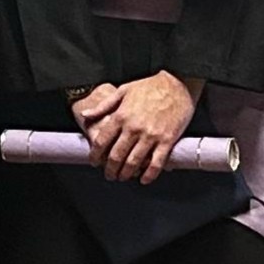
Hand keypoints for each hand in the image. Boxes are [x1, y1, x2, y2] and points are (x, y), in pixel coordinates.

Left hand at [73, 70, 199, 183]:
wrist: (177, 84)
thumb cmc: (150, 86)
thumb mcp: (122, 91)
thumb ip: (103, 106)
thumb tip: (85, 115)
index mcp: (121, 116)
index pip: (102, 142)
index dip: (96, 155)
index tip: (95, 162)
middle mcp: (133, 128)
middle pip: (116, 156)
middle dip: (110, 169)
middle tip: (109, 175)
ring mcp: (150, 136)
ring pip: (134, 162)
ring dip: (126, 174)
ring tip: (123, 178)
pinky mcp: (167, 141)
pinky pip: (156, 163)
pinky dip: (149, 175)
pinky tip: (144, 179)